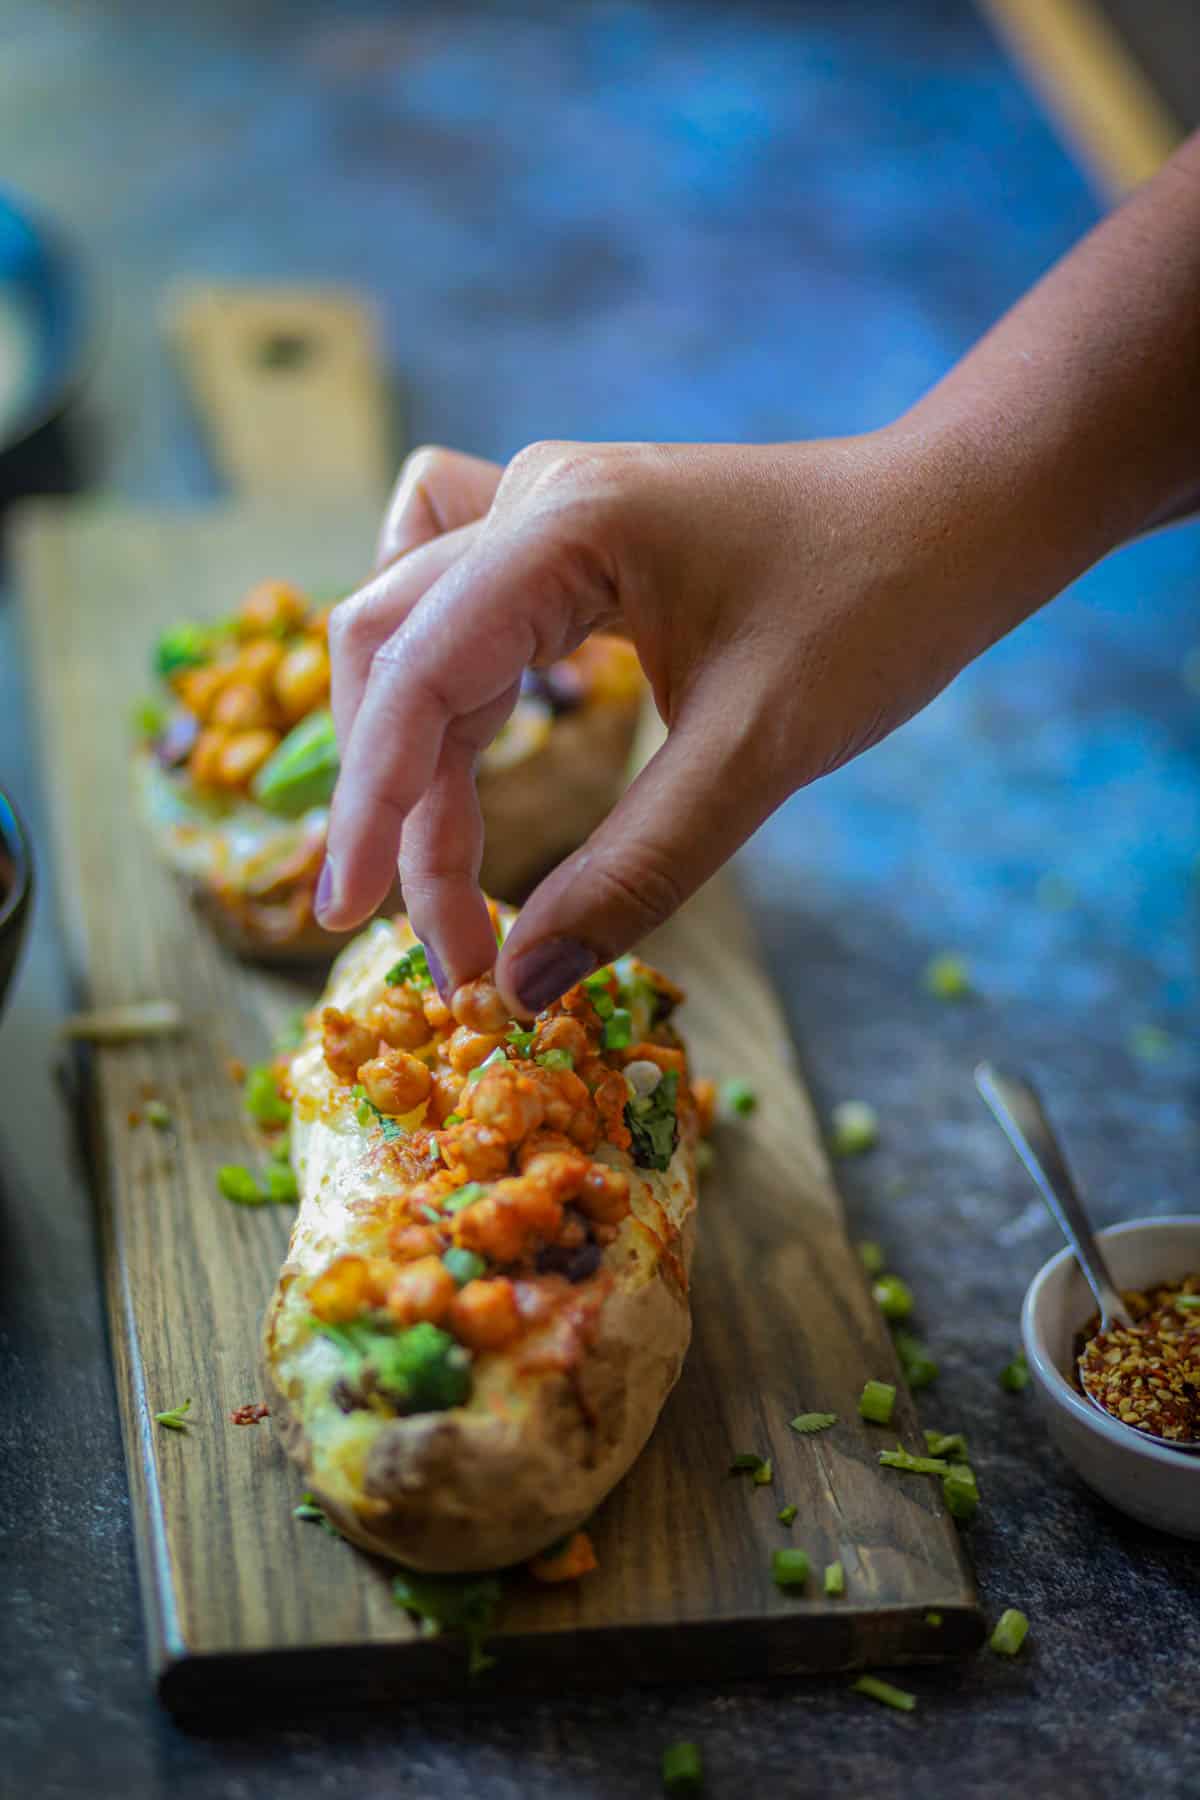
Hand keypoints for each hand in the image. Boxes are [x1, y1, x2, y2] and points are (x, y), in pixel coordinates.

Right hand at [319, 429, 994, 1012]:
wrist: (952, 518)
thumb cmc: (875, 611)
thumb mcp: (756, 755)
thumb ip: (634, 871)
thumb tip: (521, 985)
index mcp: (564, 526)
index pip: (415, 675)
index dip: (374, 808)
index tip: (352, 921)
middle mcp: (529, 498)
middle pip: (390, 650)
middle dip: (393, 799)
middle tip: (437, 931)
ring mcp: (540, 504)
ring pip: (409, 625)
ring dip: (406, 745)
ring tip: (436, 863)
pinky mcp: (563, 531)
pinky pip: (449, 596)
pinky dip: (436, 682)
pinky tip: (462, 741)